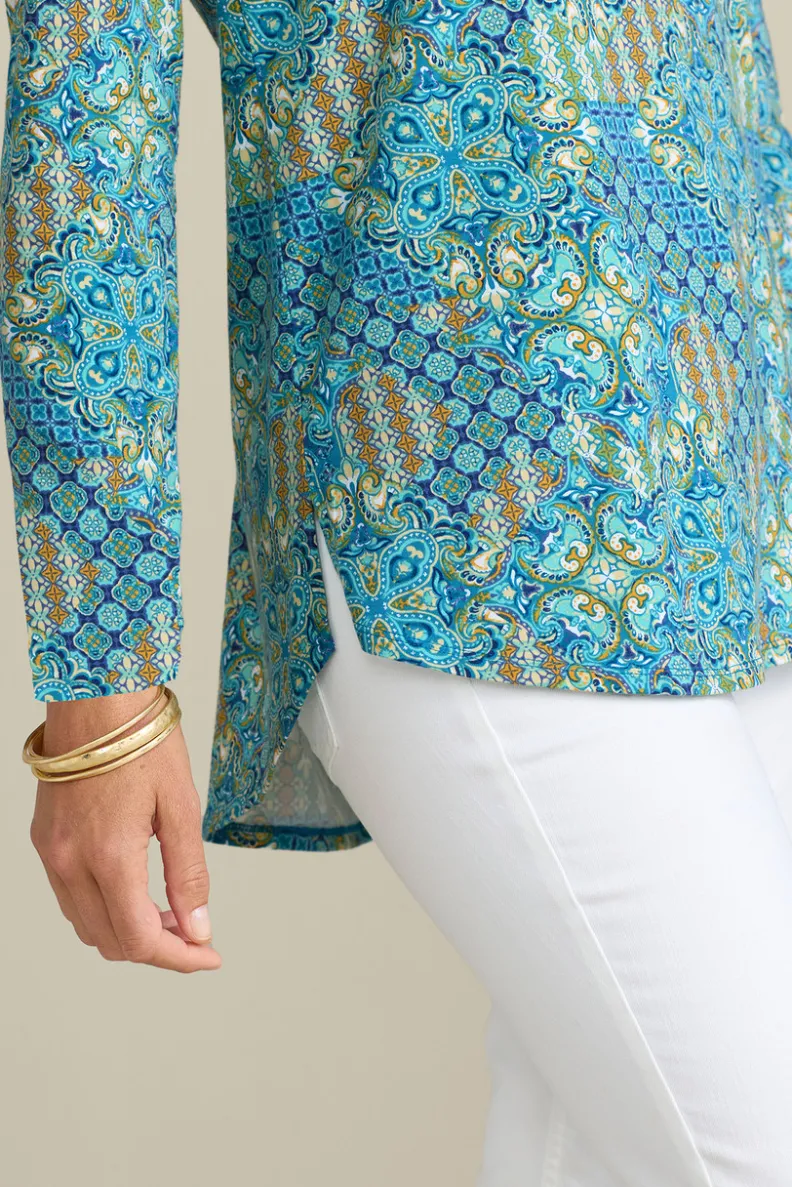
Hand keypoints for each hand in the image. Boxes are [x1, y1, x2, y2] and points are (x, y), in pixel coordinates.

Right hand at [28, 688, 221, 973]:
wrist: (97, 698)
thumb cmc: (143, 740)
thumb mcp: (181, 807)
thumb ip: (187, 874)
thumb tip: (198, 927)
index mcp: (109, 856)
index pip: (140, 939)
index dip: (179, 958)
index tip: (209, 955)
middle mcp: (71, 863)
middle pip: (111, 942)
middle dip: (158, 948)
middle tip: (195, 931)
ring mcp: (52, 854)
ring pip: (87, 925)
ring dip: (129, 931)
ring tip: (170, 908)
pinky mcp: (46, 841)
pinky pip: (71, 898)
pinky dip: (104, 908)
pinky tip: (136, 888)